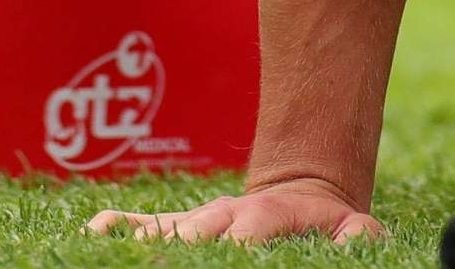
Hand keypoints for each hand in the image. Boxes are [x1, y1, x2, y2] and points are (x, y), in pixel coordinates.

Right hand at [86, 176, 382, 243]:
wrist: (300, 196)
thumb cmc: (324, 224)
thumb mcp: (350, 227)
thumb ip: (357, 234)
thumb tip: (354, 240)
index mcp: (261, 217)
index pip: (244, 234)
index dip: (235, 247)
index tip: (229, 254)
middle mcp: (221, 217)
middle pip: (195, 233)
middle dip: (181, 248)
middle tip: (168, 259)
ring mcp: (197, 222)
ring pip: (165, 228)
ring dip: (145, 240)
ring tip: (124, 249)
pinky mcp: (179, 229)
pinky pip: (145, 224)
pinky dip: (120, 226)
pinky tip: (97, 228)